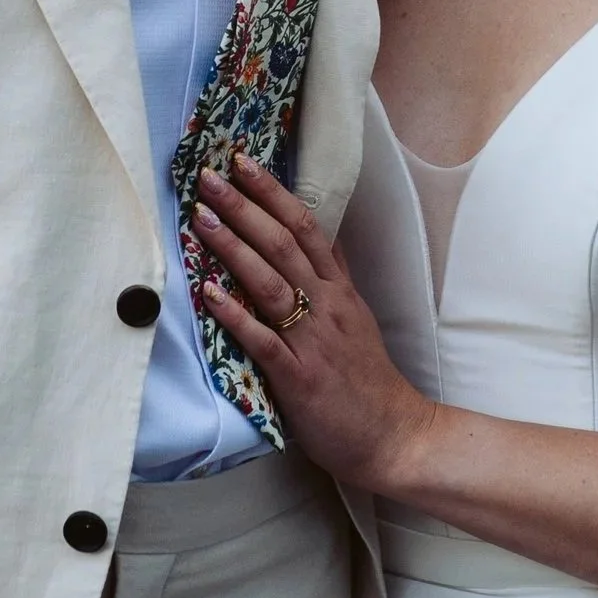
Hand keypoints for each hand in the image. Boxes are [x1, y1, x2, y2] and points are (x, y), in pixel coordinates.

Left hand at [194, 159, 440, 495]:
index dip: (273, 192)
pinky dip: (235, 313)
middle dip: (245, 206)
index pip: (306, 227)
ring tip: (203, 218)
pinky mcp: (299, 377)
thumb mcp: (355, 317)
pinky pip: (263, 339)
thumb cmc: (366, 380)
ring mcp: (313, 340)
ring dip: (234, 247)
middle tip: (210, 176)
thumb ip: (332, 279)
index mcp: (339, 290)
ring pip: (271, 281)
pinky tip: (208, 292)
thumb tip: (312, 238)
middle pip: (284, 243)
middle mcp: (327, 306)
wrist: (394, 435)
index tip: (243, 162)